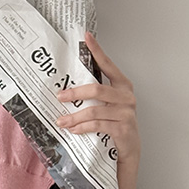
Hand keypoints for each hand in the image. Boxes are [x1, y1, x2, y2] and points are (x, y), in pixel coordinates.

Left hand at [55, 32, 139, 165]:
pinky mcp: (123, 128)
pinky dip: (82, 127)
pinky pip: (97, 125)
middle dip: (75, 93)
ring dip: (74, 116)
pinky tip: (73, 130)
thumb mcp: (107, 107)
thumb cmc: (116, 125)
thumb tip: (68, 88)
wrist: (129, 150)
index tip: (87, 37)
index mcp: (122, 86)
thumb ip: (95, 95)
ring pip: (94, 111)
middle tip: (60, 96)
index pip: (108, 64)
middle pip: (97, 89)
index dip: (97, 51)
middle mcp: (126, 96)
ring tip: (61, 120)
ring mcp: (126, 112)